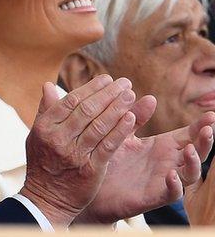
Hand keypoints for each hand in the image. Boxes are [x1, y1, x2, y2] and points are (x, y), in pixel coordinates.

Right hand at [20, 76, 144, 226]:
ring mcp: (75, 154)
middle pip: (87, 110)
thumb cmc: (43, 163)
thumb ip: (45, 110)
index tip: (106, 79)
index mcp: (45, 127)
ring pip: (100, 125)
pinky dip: (120, 130)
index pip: (70, 101)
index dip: (90, 88)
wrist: (47, 198)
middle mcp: (59, 139)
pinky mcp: (91, 169)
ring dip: (118, 108)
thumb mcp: (37, 135)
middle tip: (124, 83)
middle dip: (108, 94)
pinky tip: (130, 118)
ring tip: (130, 95)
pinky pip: (108, 145)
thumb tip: (48, 85)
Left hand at [82, 110, 214, 222]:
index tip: (211, 113)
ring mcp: (163, 180)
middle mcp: (168, 163)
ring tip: (191, 149)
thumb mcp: (122, 134)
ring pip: (190, 174)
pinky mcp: (153, 197)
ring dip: (194, 162)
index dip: (201, 125)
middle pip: (197, 152)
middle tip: (208, 128)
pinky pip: (171, 193)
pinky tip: (172, 175)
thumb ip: (135, 117)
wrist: (91, 185)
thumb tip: (150, 97)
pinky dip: (175, 185)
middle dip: (205, 141)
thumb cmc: (109, 158)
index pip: (188, 134)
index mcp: (163, 146)